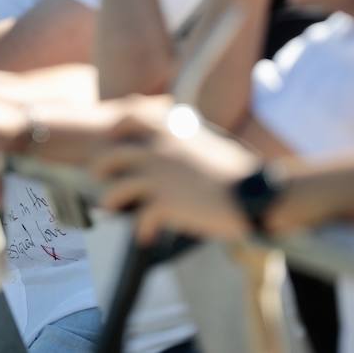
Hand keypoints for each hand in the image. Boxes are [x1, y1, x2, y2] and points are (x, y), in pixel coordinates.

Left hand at [88, 99, 259, 244]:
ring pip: (116, 190)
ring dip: (112, 201)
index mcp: (170, 129)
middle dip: (100, 168)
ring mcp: (159, 176)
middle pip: (112, 155)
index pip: (128, 115)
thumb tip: (172, 135)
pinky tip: (146, 238)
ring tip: (111, 210)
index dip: (116, 126)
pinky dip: (142, 230)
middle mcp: (157, 149)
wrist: (254, 192)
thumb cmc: (234, 168)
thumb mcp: (206, 139)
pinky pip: (141, 219)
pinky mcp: (165, 203)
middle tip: (98, 177)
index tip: (112, 136)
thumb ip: (183, 135)